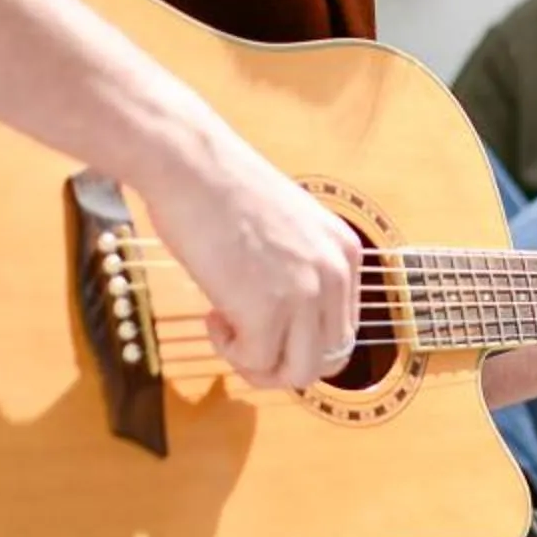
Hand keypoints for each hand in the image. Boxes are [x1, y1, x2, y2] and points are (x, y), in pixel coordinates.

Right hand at [135, 122, 362, 391]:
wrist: (190, 164)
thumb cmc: (222, 189)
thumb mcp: (287, 229)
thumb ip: (300, 270)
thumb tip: (286, 327)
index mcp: (346, 253)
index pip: (343, 331)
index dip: (300, 339)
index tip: (263, 319)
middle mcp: (335, 274)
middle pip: (328, 360)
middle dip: (282, 361)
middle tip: (243, 337)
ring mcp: (305, 292)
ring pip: (298, 373)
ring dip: (258, 365)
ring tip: (229, 331)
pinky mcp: (266, 309)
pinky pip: (255, 362)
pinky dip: (229, 352)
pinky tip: (212, 315)